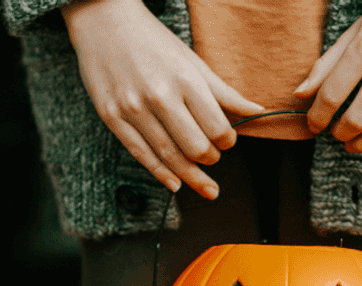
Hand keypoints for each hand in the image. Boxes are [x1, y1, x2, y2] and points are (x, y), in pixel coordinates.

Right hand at [61, 0, 267, 198]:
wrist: (104, 23)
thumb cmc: (153, 42)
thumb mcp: (193, 62)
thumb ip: (224, 92)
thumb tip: (257, 111)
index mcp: (185, 80)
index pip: (217, 127)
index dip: (228, 141)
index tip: (227, 141)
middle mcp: (159, 96)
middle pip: (195, 148)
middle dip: (210, 159)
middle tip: (213, 158)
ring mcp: (133, 109)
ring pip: (169, 157)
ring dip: (191, 176)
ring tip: (205, 186)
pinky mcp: (112, 118)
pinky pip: (141, 155)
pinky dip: (160, 174)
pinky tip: (175, 183)